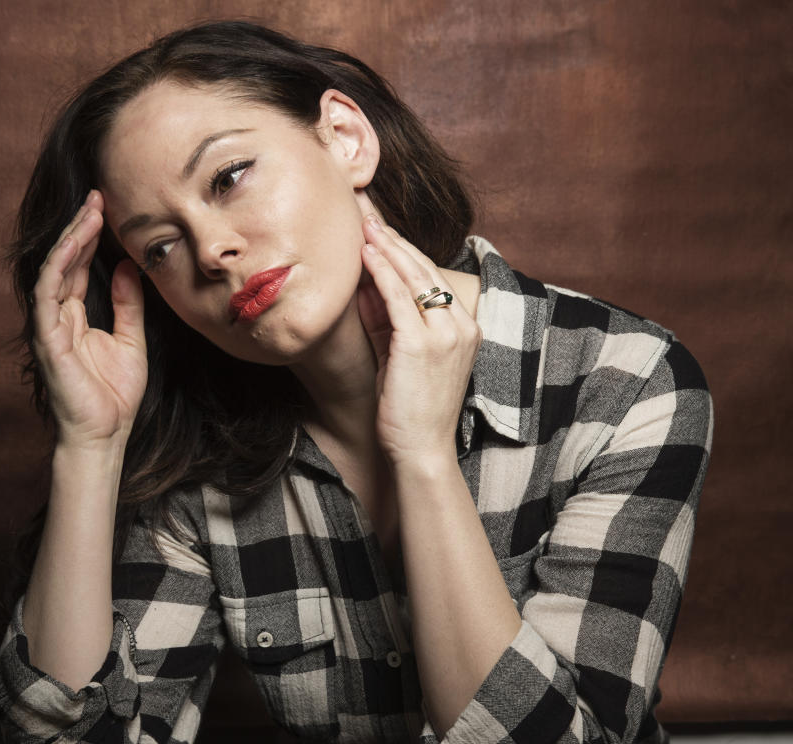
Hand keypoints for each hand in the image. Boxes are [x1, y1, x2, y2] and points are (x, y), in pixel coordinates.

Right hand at [33, 190, 146, 449]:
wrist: (105, 433)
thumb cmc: (115, 395)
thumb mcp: (132, 340)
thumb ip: (129, 305)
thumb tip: (130, 267)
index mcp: (76, 317)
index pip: (78, 269)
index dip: (90, 239)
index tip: (107, 210)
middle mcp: (58, 317)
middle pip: (64, 263)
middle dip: (80, 228)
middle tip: (97, 197)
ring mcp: (49, 327)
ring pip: (53, 271)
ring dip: (70, 240)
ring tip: (88, 212)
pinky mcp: (46, 339)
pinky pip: (47, 294)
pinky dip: (58, 266)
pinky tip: (72, 244)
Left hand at [358, 215, 481, 468]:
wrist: (422, 450)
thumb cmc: (411, 409)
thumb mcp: (401, 357)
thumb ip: (387, 321)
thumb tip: (365, 285)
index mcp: (464, 326)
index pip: (431, 276)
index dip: (403, 249)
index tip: (379, 227)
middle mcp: (461, 324)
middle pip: (423, 268)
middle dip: (392, 236)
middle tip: (366, 210)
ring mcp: (446, 333)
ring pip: (413, 277)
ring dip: (385, 245)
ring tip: (363, 221)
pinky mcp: (422, 344)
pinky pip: (399, 298)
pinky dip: (381, 272)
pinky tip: (365, 253)